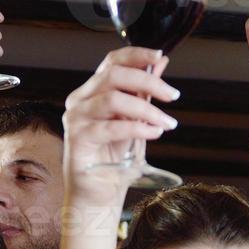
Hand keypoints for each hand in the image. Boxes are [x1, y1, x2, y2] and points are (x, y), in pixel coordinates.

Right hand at [61, 48, 178, 207]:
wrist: (99, 194)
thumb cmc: (115, 159)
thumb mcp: (136, 121)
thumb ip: (143, 93)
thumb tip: (160, 64)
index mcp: (92, 91)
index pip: (112, 61)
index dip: (136, 55)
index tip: (159, 57)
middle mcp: (80, 100)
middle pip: (113, 75)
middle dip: (148, 82)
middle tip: (172, 95)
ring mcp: (76, 119)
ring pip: (113, 99)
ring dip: (146, 109)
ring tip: (166, 122)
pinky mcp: (77, 139)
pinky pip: (111, 127)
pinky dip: (137, 128)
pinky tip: (154, 132)